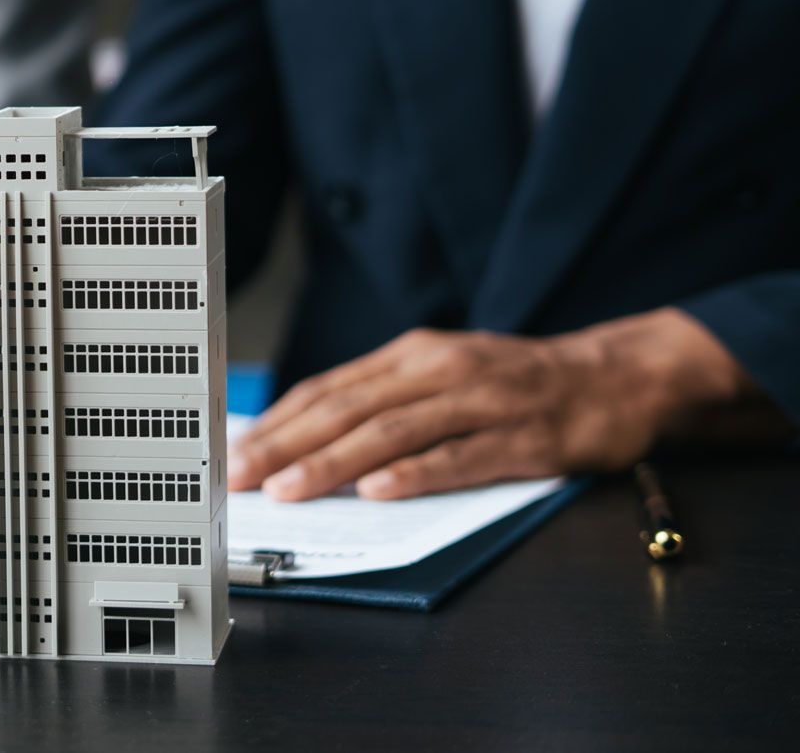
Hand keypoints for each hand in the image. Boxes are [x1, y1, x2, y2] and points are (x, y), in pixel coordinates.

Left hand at [231, 308, 777, 500]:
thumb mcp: (440, 375)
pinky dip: (415, 474)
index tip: (236, 451)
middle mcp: (439, 371)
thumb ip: (381, 401)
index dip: (277, 422)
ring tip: (291, 490)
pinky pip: (460, 458)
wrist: (613, 377)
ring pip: (393, 433)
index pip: (328, 390)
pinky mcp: (521, 438)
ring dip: (334, 463)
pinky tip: (379, 491)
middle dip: (287, 445)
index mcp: (411, 356)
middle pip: (348, 410)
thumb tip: (303, 435)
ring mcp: (480, 403)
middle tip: (242, 476)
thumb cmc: (513, 384)